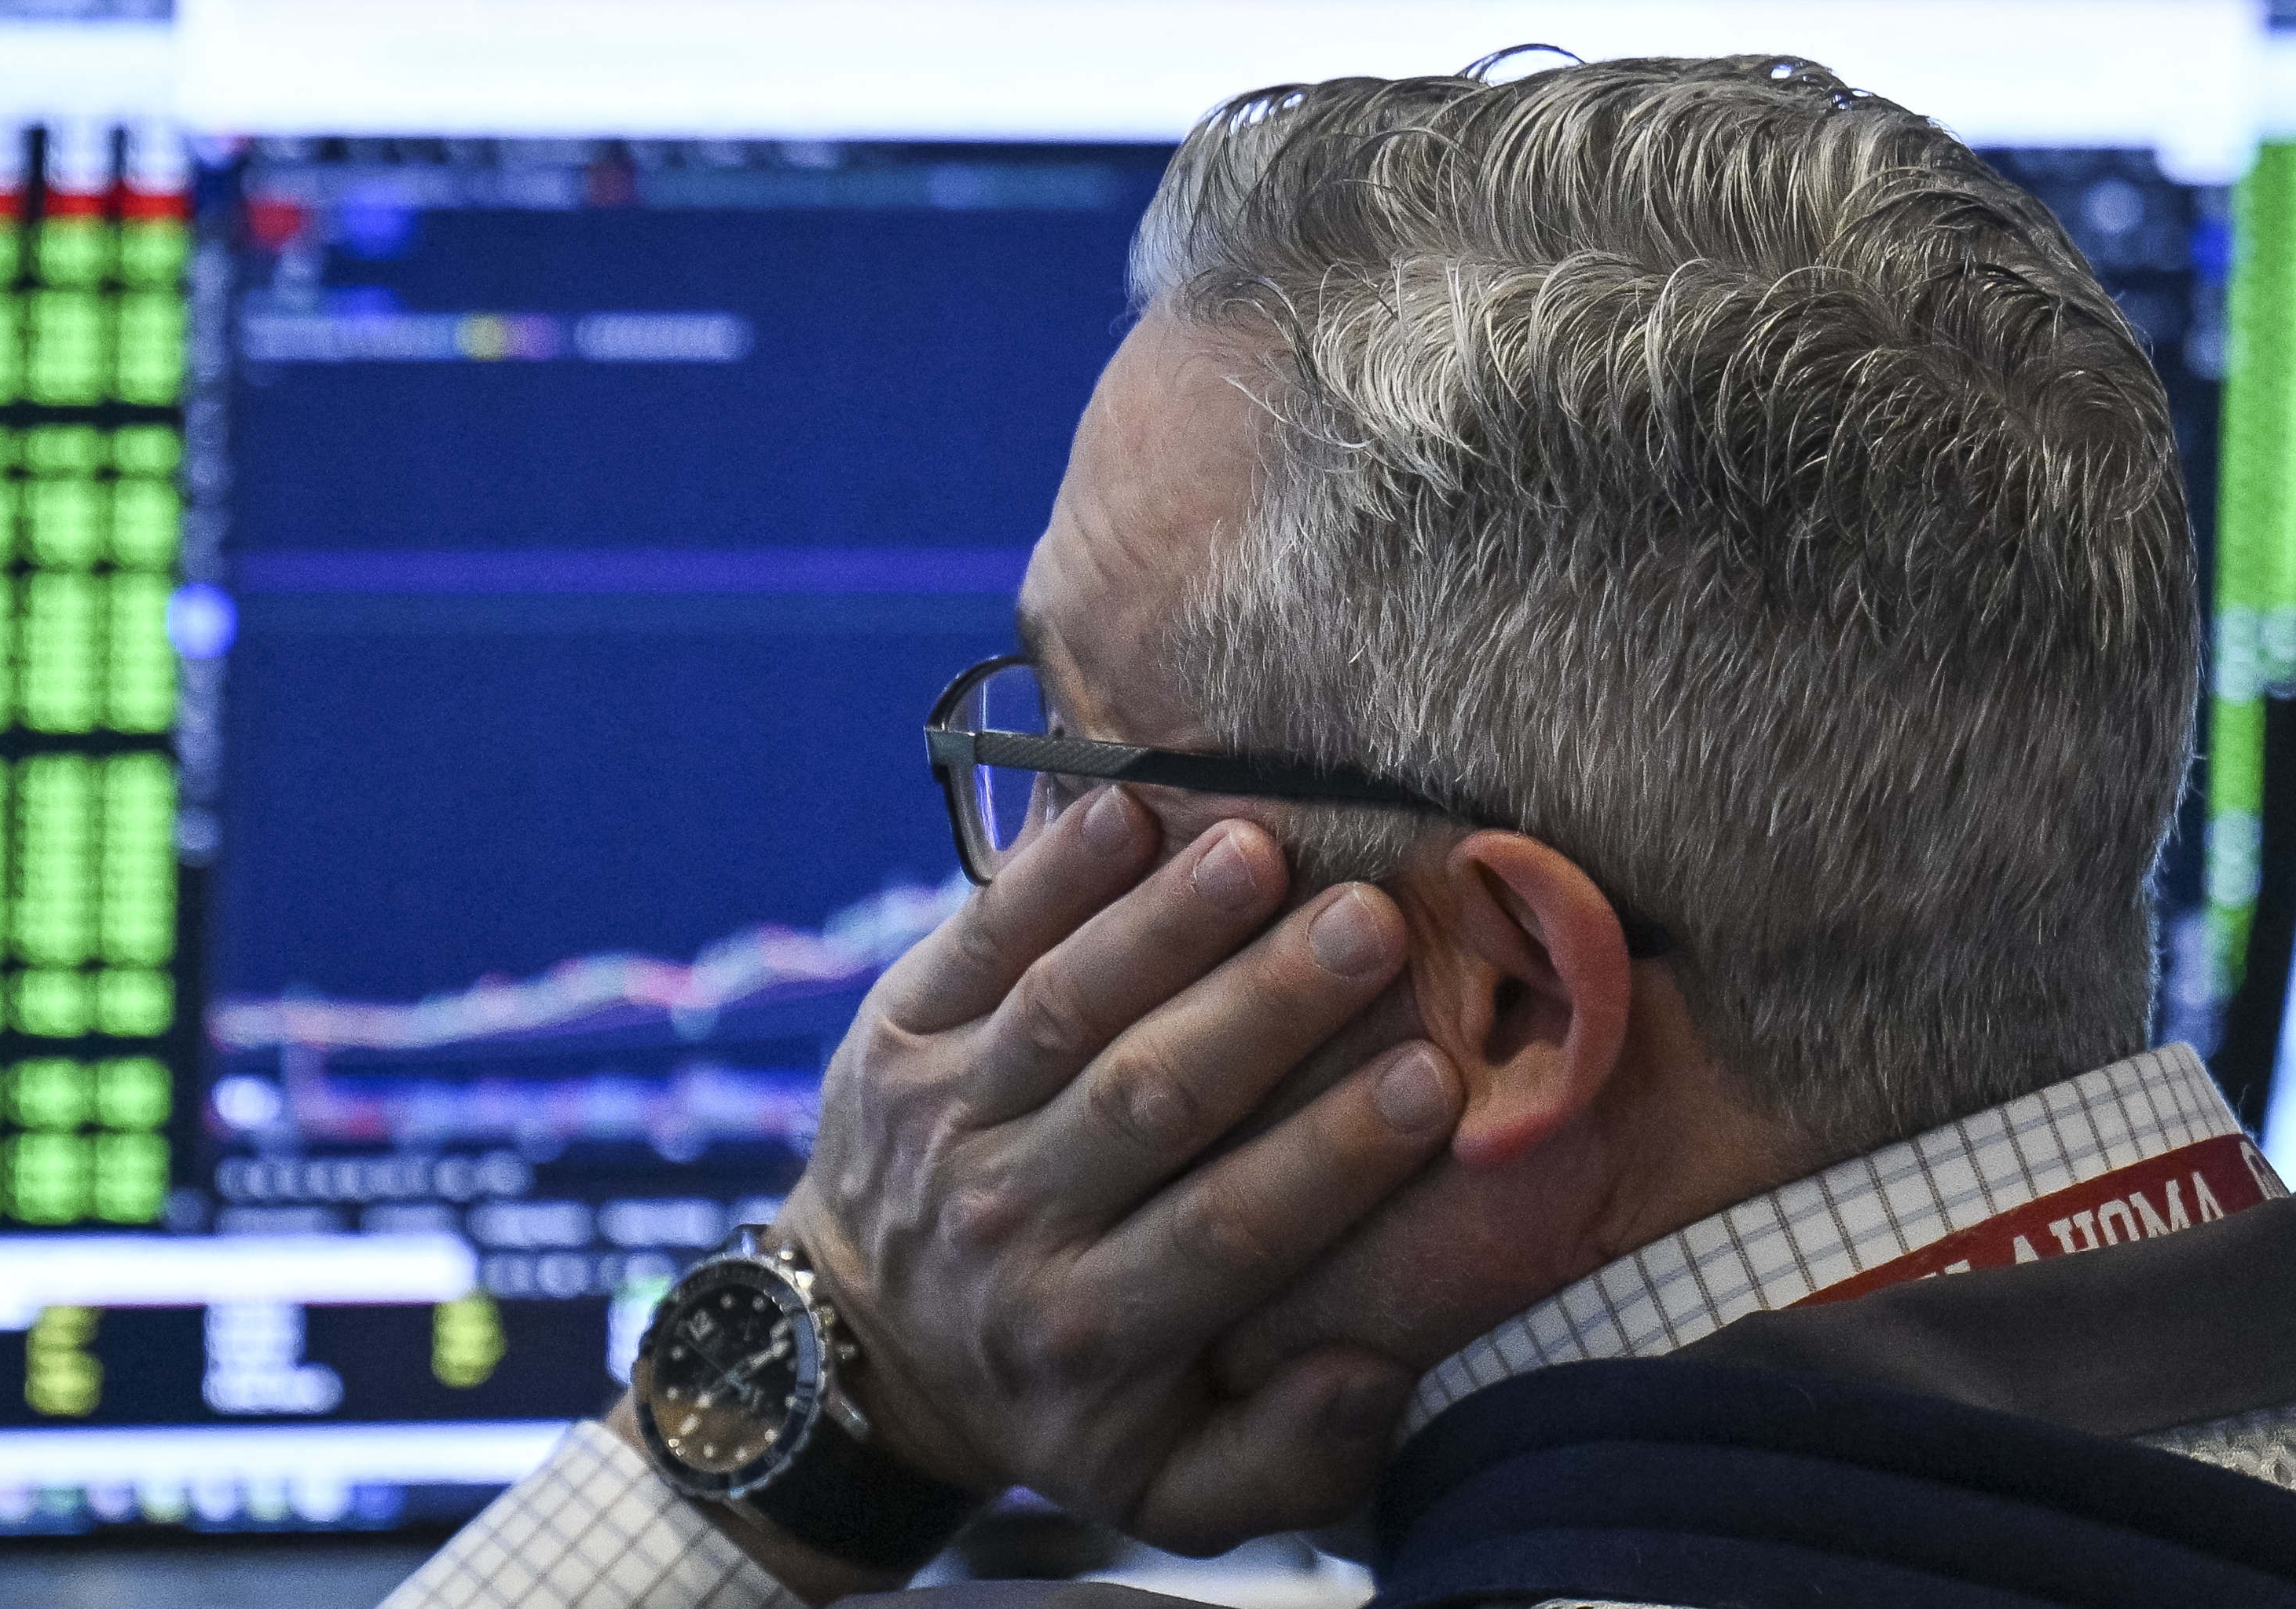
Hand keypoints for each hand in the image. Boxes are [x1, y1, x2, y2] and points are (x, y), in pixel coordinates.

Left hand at [781, 784, 1460, 1553]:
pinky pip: (976, 945)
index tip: (1432, 1079)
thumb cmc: (1064, 1399)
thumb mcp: (1169, 1488)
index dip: (1332, 1158)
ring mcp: (942, 1121)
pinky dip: (1047, 876)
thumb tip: (1375, 1370)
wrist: (863, 1353)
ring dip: (1166, 922)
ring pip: (1065, 1008)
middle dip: (1266, 1006)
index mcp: (1092, 1334)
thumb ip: (1287, 1458)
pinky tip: (1125, 807)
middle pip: (1150, 1100)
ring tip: (1263, 845)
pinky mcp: (895, 1036)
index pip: (1228, 1230)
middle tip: (1374, 922)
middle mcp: (1011, 1224)